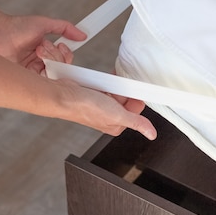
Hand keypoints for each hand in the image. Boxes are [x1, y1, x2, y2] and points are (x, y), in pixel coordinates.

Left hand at [0, 13, 85, 72]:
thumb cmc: (14, 26)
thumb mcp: (44, 24)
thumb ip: (65, 28)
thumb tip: (83, 35)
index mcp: (43, 54)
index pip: (62, 60)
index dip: (66, 55)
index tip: (63, 45)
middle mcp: (37, 64)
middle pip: (60, 68)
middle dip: (57, 56)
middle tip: (45, 45)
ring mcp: (30, 73)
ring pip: (53, 74)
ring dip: (51, 59)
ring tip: (39, 49)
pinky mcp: (23, 79)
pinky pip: (42, 80)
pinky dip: (45, 69)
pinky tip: (39, 56)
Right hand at [37, 41, 153, 138]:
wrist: (64, 96)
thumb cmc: (85, 109)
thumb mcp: (118, 116)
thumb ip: (136, 123)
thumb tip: (151, 134)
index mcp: (116, 125)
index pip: (135, 109)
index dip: (136, 98)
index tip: (134, 91)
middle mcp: (109, 116)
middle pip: (126, 99)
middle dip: (125, 90)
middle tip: (120, 86)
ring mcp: (101, 104)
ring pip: (117, 91)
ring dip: (115, 84)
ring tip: (110, 82)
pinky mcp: (94, 94)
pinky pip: (106, 85)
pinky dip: (107, 81)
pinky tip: (103, 79)